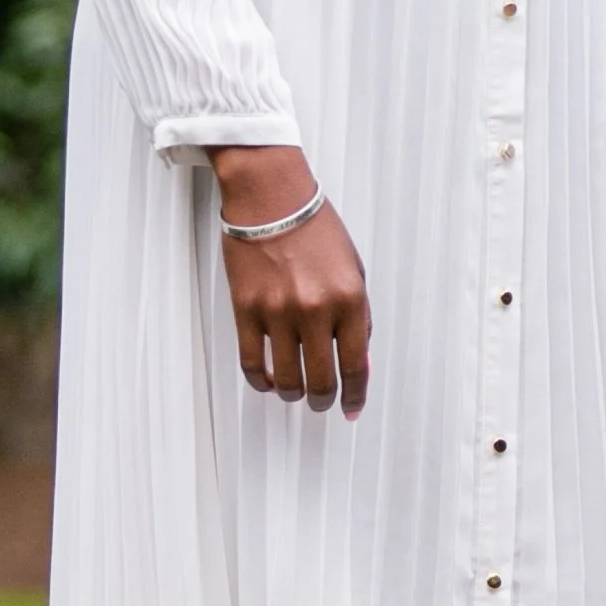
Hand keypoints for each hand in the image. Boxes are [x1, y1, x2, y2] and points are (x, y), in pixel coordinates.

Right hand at [210, 146, 370, 417]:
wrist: (271, 198)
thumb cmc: (315, 228)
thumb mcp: (354, 270)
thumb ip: (358, 318)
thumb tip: (358, 359)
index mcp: (349, 298)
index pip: (356, 365)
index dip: (356, 395)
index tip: (353, 407)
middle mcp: (315, 309)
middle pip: (321, 381)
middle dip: (324, 400)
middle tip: (323, 402)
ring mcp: (278, 312)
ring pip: (286, 379)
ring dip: (293, 394)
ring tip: (296, 392)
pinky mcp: (246, 310)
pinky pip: (252, 363)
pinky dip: (262, 380)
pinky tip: (269, 380)